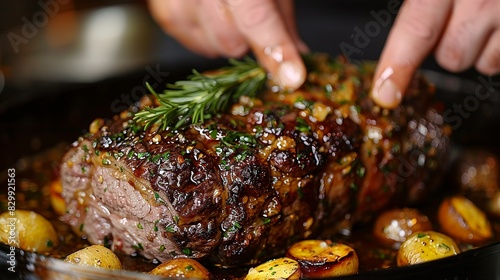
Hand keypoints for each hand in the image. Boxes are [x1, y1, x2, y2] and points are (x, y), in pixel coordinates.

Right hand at [147, 0, 307, 89]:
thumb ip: (282, 17)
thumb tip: (297, 54)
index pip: (256, 17)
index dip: (276, 48)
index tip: (291, 75)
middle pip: (233, 42)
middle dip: (247, 37)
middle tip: (247, 13)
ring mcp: (179, 3)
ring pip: (216, 48)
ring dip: (228, 38)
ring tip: (225, 8)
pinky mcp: (167, 16)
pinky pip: (197, 46)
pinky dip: (209, 37)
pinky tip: (209, 13)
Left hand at [372, 0, 499, 108]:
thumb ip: (424, 3)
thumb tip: (400, 42)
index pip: (416, 28)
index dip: (398, 65)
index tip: (385, 93)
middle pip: (450, 56)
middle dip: (450, 48)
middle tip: (461, 19)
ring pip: (482, 63)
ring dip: (481, 49)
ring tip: (490, 15)